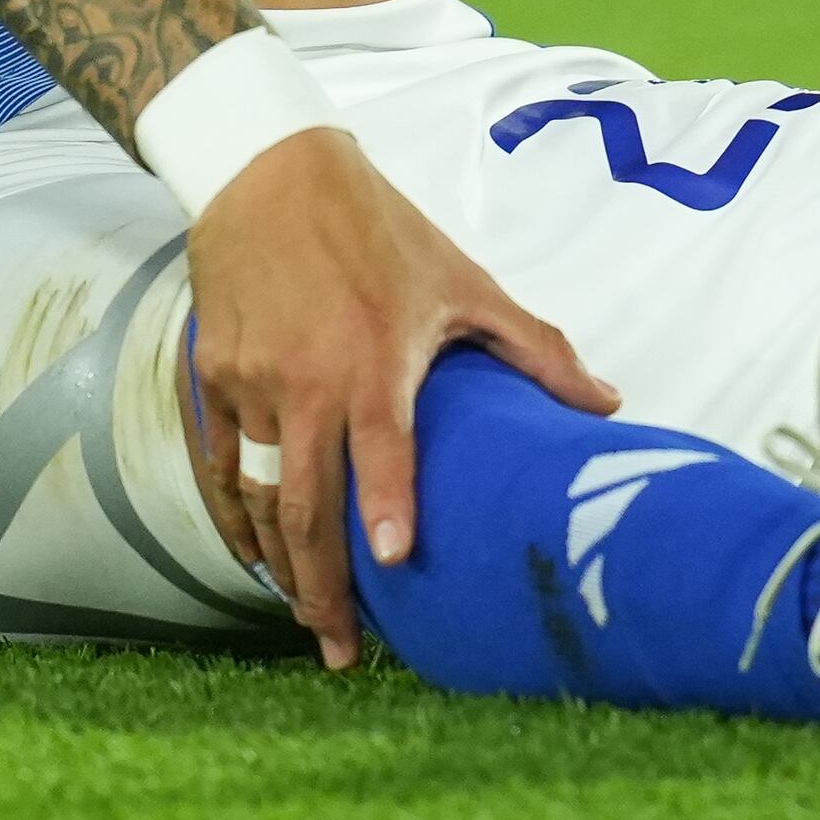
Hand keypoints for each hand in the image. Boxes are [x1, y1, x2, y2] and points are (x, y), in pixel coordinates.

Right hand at [181, 125, 617, 667]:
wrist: (268, 173)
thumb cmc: (378, 231)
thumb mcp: (463, 283)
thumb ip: (535, 350)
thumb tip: (608, 405)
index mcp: (372, 357)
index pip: (382, 446)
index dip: (387, 505)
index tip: (394, 565)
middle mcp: (304, 378)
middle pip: (305, 501)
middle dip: (323, 585)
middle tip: (340, 647)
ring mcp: (249, 381)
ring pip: (257, 496)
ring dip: (278, 565)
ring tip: (303, 616)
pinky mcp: (212, 376)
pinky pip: (220, 466)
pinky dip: (235, 519)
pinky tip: (255, 556)